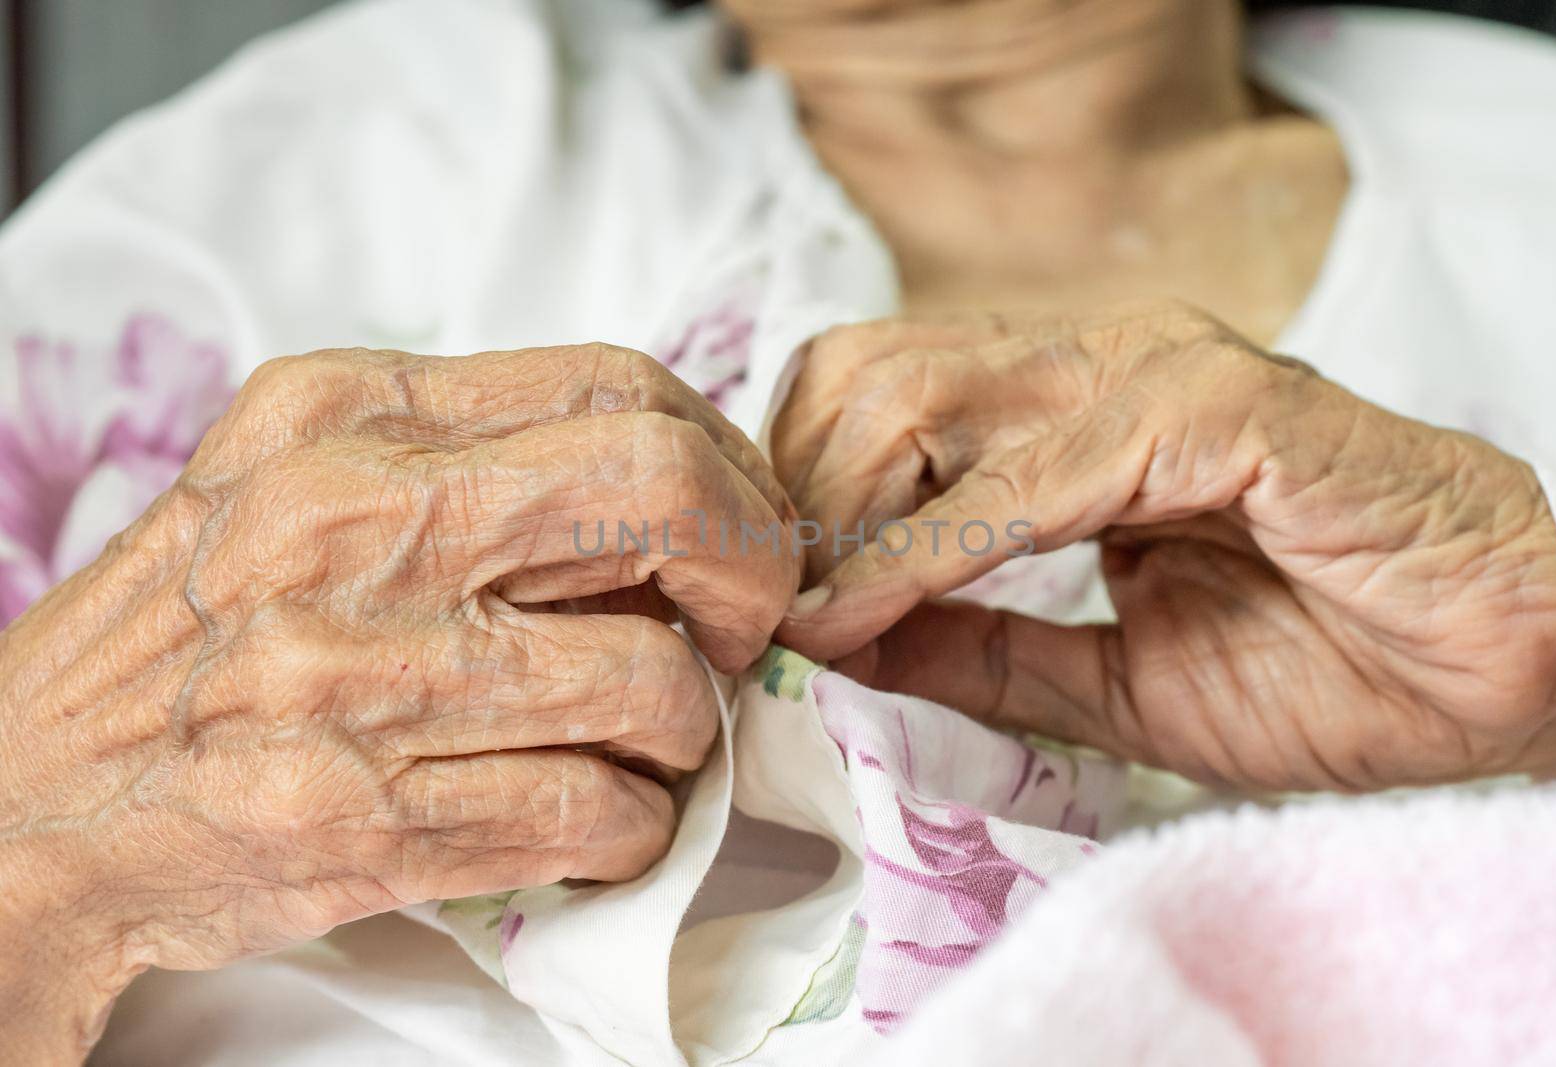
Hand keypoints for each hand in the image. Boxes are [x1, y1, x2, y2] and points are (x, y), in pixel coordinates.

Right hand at [0, 344, 798, 1063]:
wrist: (25, 808)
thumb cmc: (190, 638)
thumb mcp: (297, 483)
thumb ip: (469, 460)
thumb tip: (675, 481)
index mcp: (344, 417)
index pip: (622, 384)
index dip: (727, 462)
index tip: (739, 522)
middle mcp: (353, 526)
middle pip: (668, 493)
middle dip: (752, 571)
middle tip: (737, 628)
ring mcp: (360, 677)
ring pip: (654, 678)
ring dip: (687, 726)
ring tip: (642, 739)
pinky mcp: (370, 818)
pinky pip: (599, 811)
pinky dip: (634, 821)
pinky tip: (595, 813)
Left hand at [773, 305, 1555, 791]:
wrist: (1495, 678)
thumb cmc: (1321, 665)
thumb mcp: (1099, 674)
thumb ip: (975, 643)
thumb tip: (836, 632)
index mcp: (1066, 408)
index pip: (869, 392)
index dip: (794, 493)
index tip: (756, 601)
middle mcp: (1100, 364)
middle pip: (869, 374)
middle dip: (799, 501)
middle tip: (773, 613)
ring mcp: (1161, 372)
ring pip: (927, 397)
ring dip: (847, 518)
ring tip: (813, 619)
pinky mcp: (1222, 408)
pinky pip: (1034, 472)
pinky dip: (933, 548)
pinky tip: (872, 611)